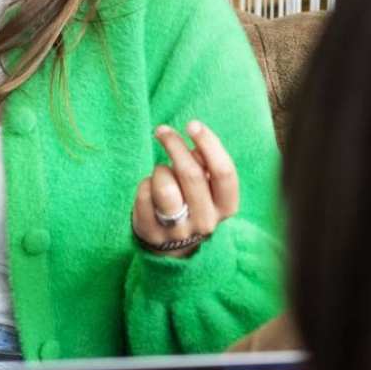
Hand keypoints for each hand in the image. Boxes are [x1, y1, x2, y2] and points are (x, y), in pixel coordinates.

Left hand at [131, 120, 239, 257]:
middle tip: (162, 130)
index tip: (192, 124)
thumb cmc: (192, 201)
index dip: (209, 144)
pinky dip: (145, 183)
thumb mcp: (208, 187)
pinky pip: (144, 195)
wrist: (173, 245)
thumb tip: (196, 145)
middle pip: (191, 174)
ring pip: (166, 187)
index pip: (224, 172)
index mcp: (226, 206)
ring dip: (160, 170)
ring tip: (160, 172)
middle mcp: (206, 222)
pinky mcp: (152, 233)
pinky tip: (149, 189)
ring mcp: (178, 231)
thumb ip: (205, 165)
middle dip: (174, 145)